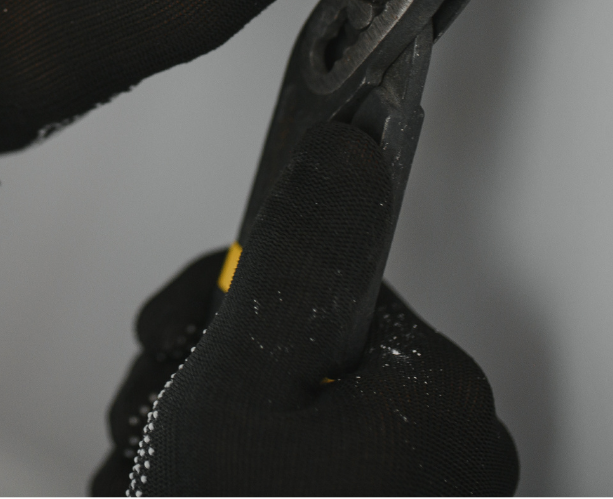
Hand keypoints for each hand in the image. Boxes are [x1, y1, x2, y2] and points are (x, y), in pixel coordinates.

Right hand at [92, 122, 518, 495]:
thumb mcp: (241, 380)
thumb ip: (290, 257)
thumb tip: (348, 149)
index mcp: (438, 395)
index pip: (321, 280)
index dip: (225, 303)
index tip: (179, 337)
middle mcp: (452, 452)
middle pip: (301, 350)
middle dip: (205, 380)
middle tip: (159, 426)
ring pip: (290, 418)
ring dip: (204, 437)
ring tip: (162, 479)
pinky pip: (306, 472)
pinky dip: (237, 479)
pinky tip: (188, 494)